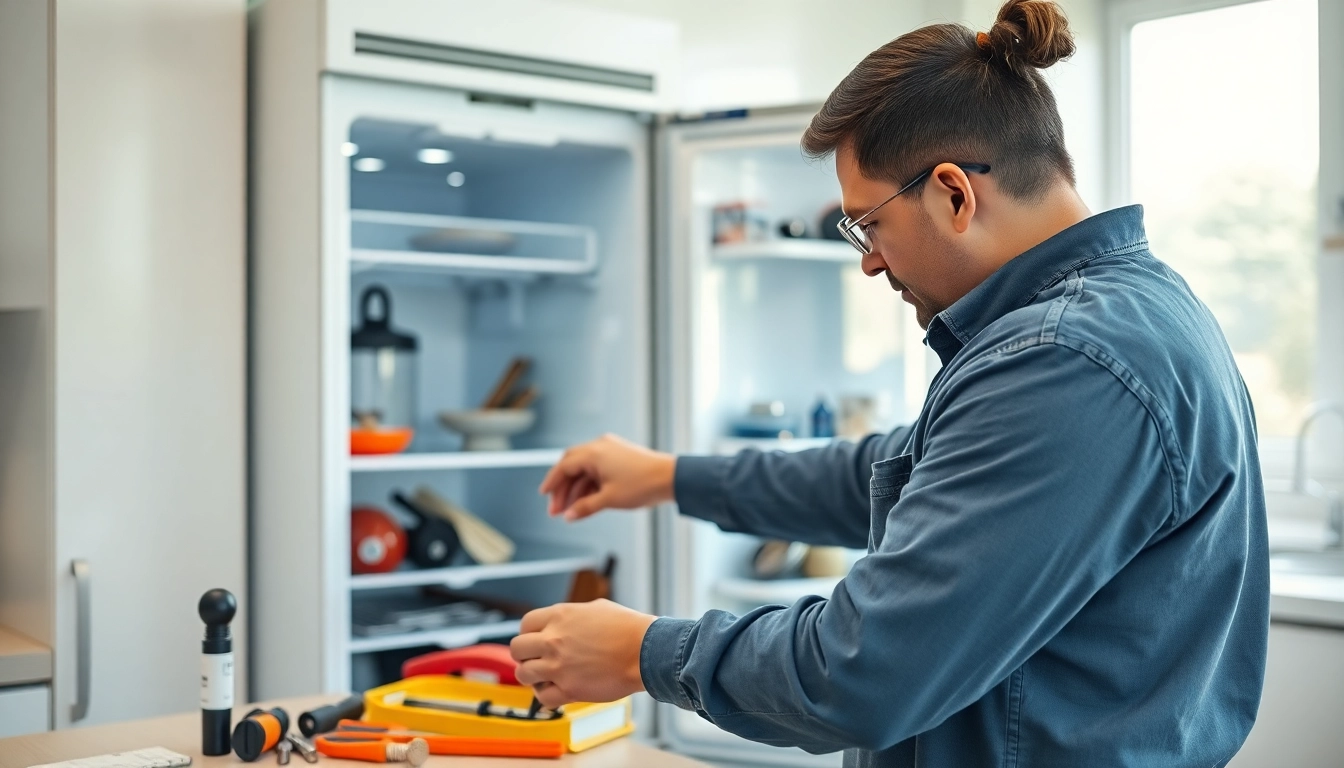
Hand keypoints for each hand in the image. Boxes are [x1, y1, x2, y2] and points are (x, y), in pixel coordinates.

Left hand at [509, 599, 657, 708]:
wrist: (646, 652)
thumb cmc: (628, 628)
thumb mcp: (596, 608)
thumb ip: (572, 616)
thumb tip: (563, 622)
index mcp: (559, 616)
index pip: (525, 624)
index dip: (529, 634)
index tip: (536, 642)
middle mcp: (553, 640)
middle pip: (517, 650)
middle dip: (525, 656)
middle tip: (538, 660)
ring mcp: (559, 665)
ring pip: (523, 674)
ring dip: (533, 677)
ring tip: (547, 677)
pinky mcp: (569, 689)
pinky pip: (543, 698)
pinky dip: (546, 697)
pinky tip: (557, 691)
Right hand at [539, 433, 675, 520]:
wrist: (671, 478)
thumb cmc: (643, 484)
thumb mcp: (609, 499)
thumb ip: (585, 507)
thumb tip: (569, 516)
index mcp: (594, 452)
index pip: (564, 466)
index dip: (552, 482)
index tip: (544, 495)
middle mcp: (600, 447)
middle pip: (571, 466)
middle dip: (563, 488)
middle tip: (556, 509)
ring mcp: (611, 450)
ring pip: (585, 469)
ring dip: (576, 489)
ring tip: (570, 510)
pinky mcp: (620, 456)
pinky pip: (598, 469)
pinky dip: (590, 485)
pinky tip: (586, 502)